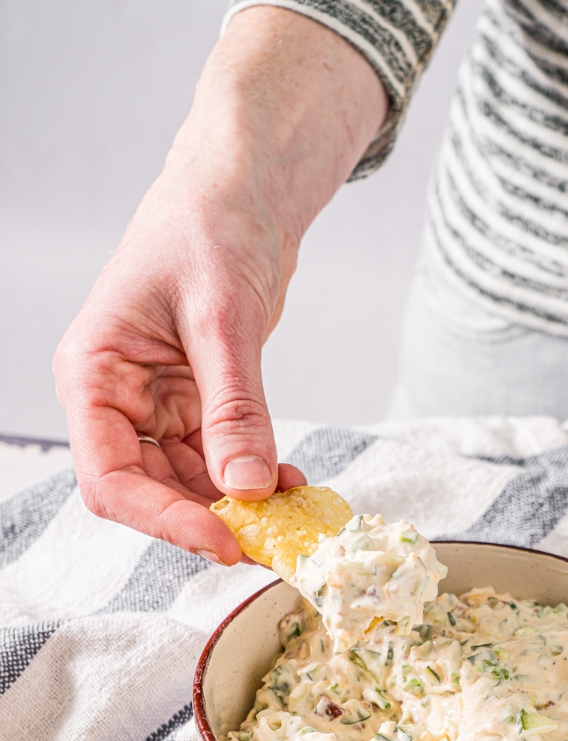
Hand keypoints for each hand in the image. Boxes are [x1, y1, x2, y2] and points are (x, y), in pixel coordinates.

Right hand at [54, 7, 386, 564]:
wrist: (240, 190)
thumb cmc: (211, 226)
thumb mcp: (224, 319)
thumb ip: (235, 408)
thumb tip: (248, 488)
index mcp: (94, 375)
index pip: (110, 476)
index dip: (163, 519)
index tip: (223, 541)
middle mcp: (116, 400)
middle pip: (148, 493)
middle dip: (207, 520)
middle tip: (270, 542)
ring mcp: (155, 408)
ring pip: (187, 487)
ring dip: (236, 506)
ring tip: (290, 513)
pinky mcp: (194, 409)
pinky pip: (218, 463)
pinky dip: (252, 479)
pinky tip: (289, 484)